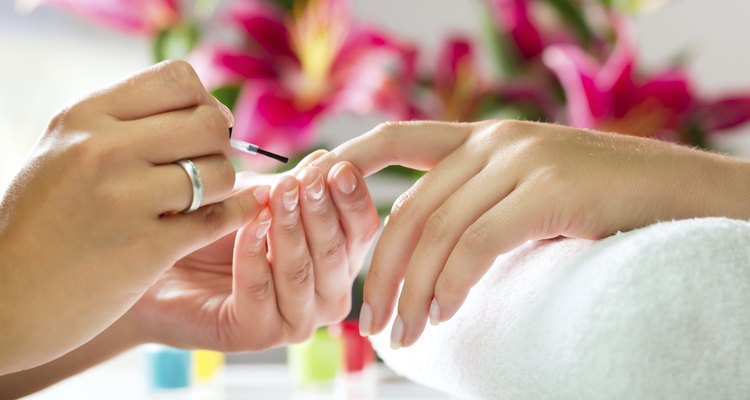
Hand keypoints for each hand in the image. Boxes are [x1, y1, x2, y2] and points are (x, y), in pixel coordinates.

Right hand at [0, 60, 258, 372]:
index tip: (202, 129)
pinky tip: (230, 215)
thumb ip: (124, 125)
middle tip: (207, 166)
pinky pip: (218, 218)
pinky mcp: (146, 248)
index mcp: (85, 117)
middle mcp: (104, 150)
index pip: (177, 78)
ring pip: (219, 172)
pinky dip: (234, 215)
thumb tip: (205, 109)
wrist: (7, 298)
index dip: (203, 102)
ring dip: (222, 187)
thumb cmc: (43, 223)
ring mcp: (125, 199)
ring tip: (201, 199)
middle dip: (219, 145)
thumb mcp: (65, 152)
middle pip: (208, 123)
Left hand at [128, 153, 380, 350]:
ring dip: (290, 230)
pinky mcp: (257, 334)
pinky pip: (261, 290)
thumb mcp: (259, 197)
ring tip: (278, 195)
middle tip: (307, 180)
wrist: (155, 261)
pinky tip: (247, 225)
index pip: (361, 229)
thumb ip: (294, 187)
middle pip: (337, 252)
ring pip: (302, 272)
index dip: (352, 198)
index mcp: (338, 259)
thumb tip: (328, 161)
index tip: (338, 167)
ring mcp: (295, 319)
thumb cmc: (213, 227)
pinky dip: (254, 253)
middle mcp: (326, 294)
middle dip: (321, 212)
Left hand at [308, 120, 749, 347]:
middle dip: (384, 268)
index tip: (315, 199)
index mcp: (484, 139)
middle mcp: (496, 142)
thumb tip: (429, 258)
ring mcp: (521, 160)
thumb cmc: (603, 205)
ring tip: (404, 333)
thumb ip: (482, 206)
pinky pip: (477, 243)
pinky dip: (451, 283)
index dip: (350, 162)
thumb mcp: (530, 194)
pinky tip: (442, 312)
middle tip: (372, 320)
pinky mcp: (548, 189)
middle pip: (411, 207)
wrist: (682, 194)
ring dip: (412, 290)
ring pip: (438, 230)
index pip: (397, 139)